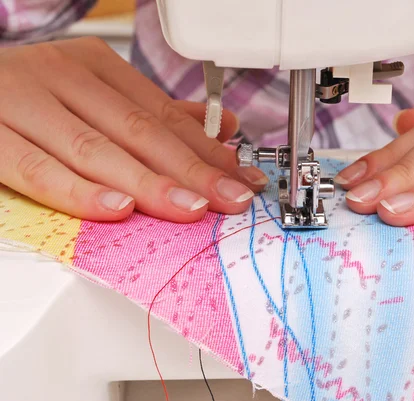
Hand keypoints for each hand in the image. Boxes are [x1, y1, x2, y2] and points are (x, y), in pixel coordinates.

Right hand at [0, 37, 267, 222]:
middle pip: (138, 130)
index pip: (162, 115)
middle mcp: (60, 76)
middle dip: (191, 170)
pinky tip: (117, 208)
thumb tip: (221, 130)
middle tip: (231, 198)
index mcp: (92, 68)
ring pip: (95, 148)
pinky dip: (78, 190)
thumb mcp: (91, 96)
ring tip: (191, 208)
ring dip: (149, 183)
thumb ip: (152, 116)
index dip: (206, 150)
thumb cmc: (27, 98)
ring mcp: (20, 101)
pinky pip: (34, 167)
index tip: (243, 179)